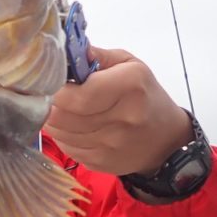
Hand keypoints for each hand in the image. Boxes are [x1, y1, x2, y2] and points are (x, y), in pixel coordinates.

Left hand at [44, 46, 192, 176]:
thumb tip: (64, 54)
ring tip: (61, 109)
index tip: (52, 82)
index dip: (55, 90)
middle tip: (50, 95)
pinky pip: (66, 147)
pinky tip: (71, 126)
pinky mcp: (101, 162)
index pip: (76, 96)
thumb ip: (97, 56)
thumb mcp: (129, 65)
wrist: (166, 138)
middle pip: (61, 116)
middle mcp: (122, 118)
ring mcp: (111, 144)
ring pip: (59, 133)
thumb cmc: (144, 95)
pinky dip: (62, 136)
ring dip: (52, 120)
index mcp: (129, 87)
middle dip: (49, 104)